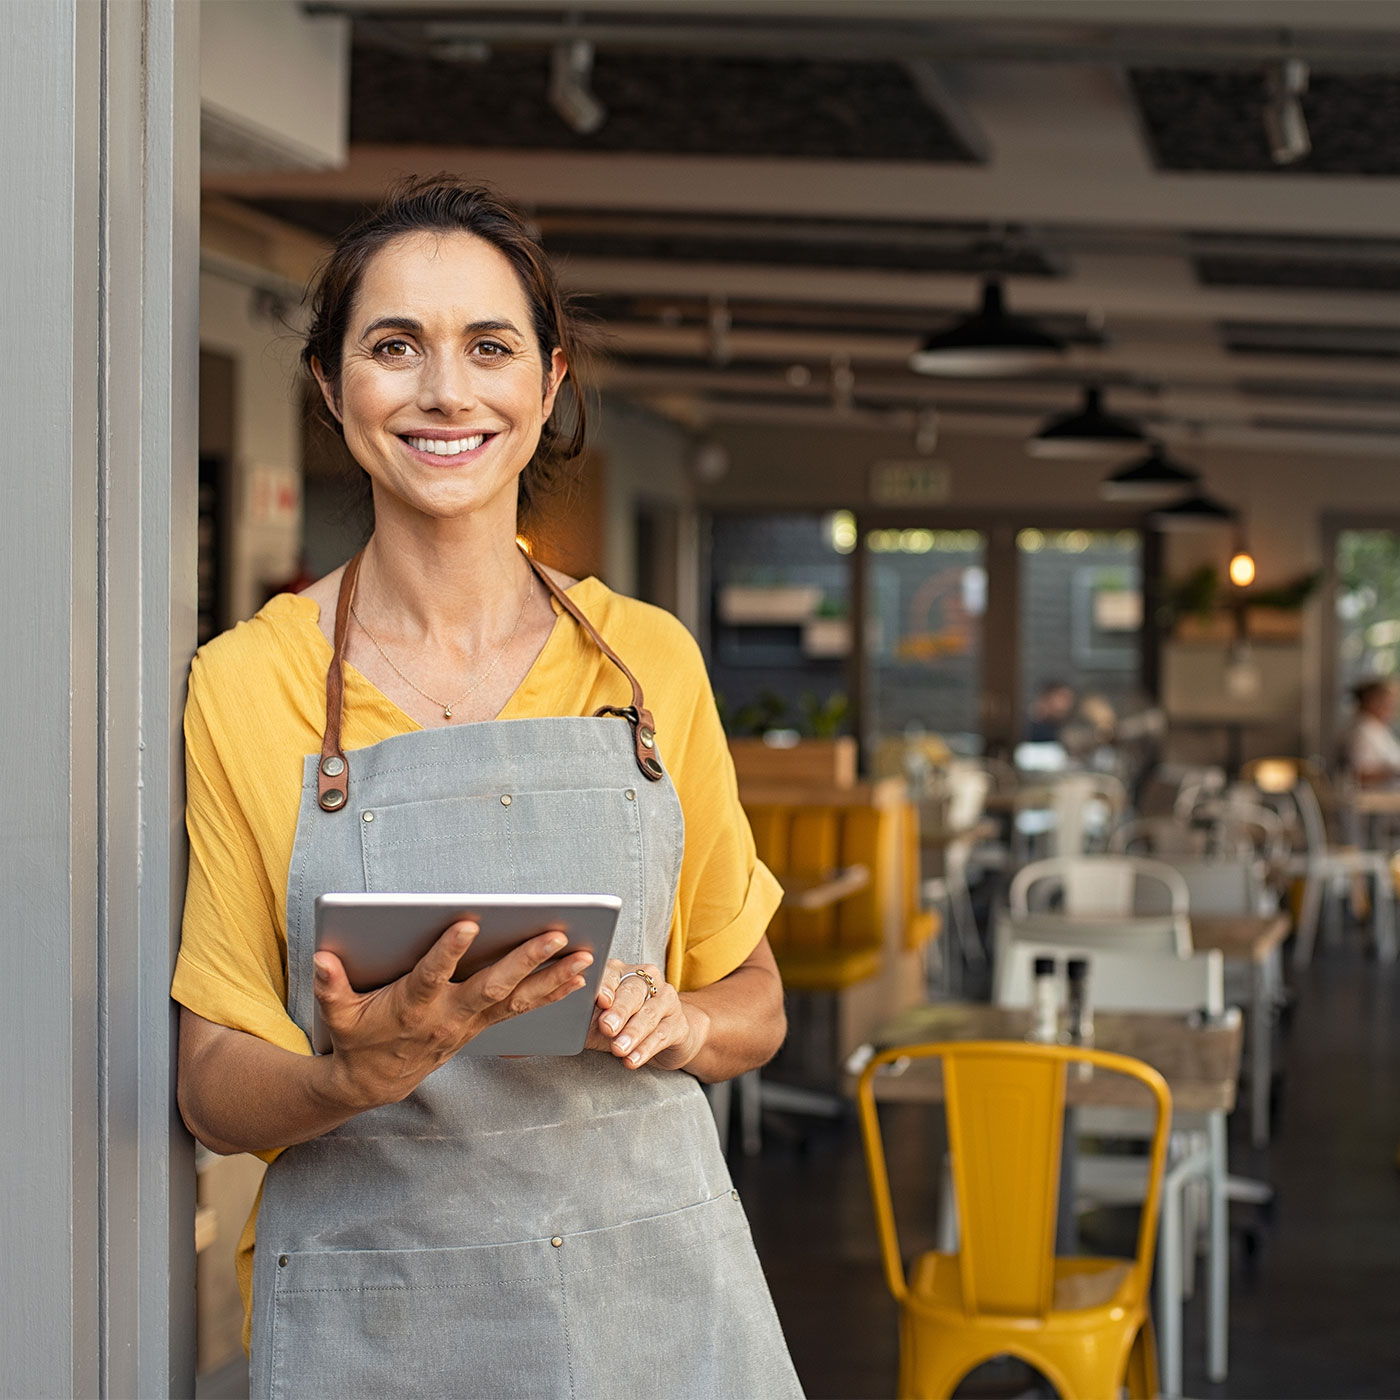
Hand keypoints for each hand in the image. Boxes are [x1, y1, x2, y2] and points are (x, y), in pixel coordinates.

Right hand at [313, 920, 592, 1106]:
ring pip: (518, 998)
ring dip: (553, 977)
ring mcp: (470, 1022)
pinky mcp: (483, 1025)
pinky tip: (578, 977)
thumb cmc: (357, 1037)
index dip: (448, 952)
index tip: (468, 923)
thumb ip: (331, 986)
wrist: (376, 1082)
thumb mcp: (337, 1014)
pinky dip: (551, 993)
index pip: (431, 975)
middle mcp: (449, 1015)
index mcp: (412, 1006)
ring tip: (585, 956)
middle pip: (492, 985)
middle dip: (525, 960)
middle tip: (555, 934)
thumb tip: (322, 959)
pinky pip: (523, 1008)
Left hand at [587, 959, 709, 1071]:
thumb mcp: (600, 1019)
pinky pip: (662, 1035)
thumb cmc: (623, 1024)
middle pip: (633, 991)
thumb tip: (562, 1024)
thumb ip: (585, 1017)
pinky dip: (645, 1049)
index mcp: (622, 972)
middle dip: (619, 1011)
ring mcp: (666, 999)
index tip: (600, 1001)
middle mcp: (647, 979)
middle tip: (607, 1027)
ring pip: (649, 1013)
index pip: (612, 973)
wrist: (664, 1035)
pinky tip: (633, 1060)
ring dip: (632, 1033)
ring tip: (619, 1049)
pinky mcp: (679, 1023)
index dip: (606, 986)